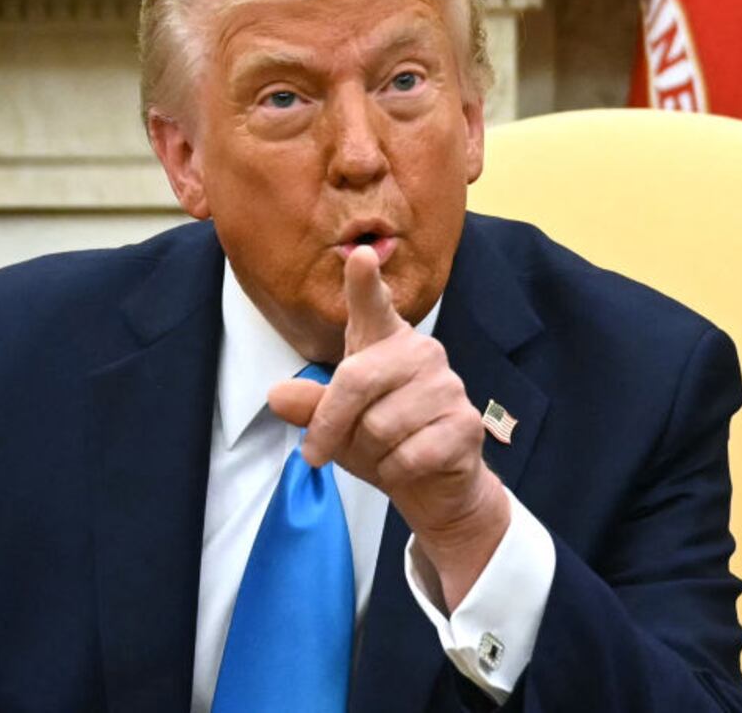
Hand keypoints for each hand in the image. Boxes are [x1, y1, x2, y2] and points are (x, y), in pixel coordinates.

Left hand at [268, 245, 509, 610]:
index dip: (365, 281)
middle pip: (355, 380)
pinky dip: (395, 472)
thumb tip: (277, 395)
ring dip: (370, 454)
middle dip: (329, 425)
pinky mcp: (465, 424)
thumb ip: (309, 407)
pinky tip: (409, 466)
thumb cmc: (381, 442)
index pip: (372, 305)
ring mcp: (448, 386)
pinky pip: (408, 454)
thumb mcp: (335, 424)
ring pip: (380, 425)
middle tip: (315, 454)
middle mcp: (420, 352)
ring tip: (385, 452)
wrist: (433, 486)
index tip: (360, 255)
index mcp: (385, 342)